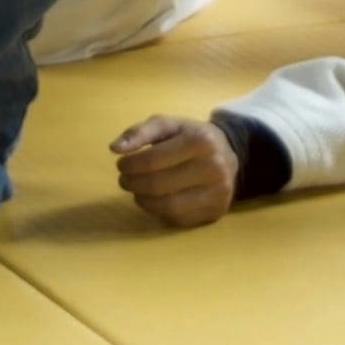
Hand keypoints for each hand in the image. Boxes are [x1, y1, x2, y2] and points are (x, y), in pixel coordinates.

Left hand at [110, 115, 239, 228]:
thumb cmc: (191, 137)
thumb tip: (114, 148)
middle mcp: (213, 168)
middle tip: (124, 179)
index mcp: (200, 141)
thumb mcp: (168, 125)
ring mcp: (217, 194)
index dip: (129, 165)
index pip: (152, 160)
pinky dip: (159, 211)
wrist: (230, 155)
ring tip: (137, 190)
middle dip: (133, 184)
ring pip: (167, 206)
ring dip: (143, 200)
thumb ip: (140, 132)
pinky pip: (177, 219)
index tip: (121, 164)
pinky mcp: (214, 213)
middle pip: (158, 185)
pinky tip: (155, 200)